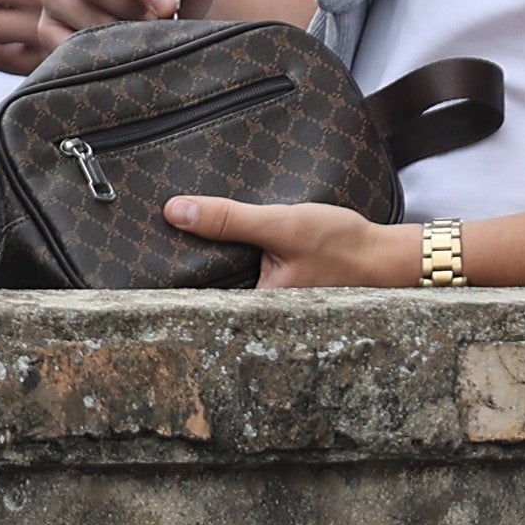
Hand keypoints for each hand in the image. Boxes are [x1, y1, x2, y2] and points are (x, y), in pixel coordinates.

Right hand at [37, 0, 220, 35]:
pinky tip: (121, 49)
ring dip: (119, 32)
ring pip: (79, 12)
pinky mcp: (46, 23)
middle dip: (132, 7)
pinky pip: (63, 42)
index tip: (170, 6)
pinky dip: (97, 52)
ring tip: (143, 34)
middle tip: (157, 22)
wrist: (161, 3)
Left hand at [162, 197, 424, 288]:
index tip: (134, 261)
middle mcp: (259, 313)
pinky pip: (243, 274)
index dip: (166, 281)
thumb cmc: (342, 244)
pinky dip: (229, 258)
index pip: (195, 301)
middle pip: (208, 291)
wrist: (390, 255)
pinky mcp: (278, 287)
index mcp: (255, 310)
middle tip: (142, 244)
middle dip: (182, 269)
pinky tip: (213, 240)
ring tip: (168, 238)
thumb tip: (174, 212)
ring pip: (226, 281)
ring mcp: (268, 302)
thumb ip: (229, 221)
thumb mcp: (281, 225)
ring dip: (207, 261)